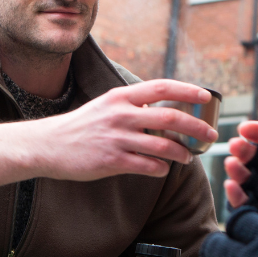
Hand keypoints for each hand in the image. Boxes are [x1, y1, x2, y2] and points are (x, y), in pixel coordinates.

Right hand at [0, 80, 219, 196]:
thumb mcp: (107, 106)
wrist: (47, 145)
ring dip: (182, 153)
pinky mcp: (111, 161)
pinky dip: (161, 169)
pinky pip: (148, 166)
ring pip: (163, 146)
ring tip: (189, 156)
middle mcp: (120, 114)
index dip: (188, 91)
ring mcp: (116, 138)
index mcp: (121, 96)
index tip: (206, 97)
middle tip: (210, 134)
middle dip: (196, 127)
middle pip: (170, 118)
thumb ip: (134, 106)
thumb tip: (167, 112)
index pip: (162, 87)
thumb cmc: (82, 126)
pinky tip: (163, 169)